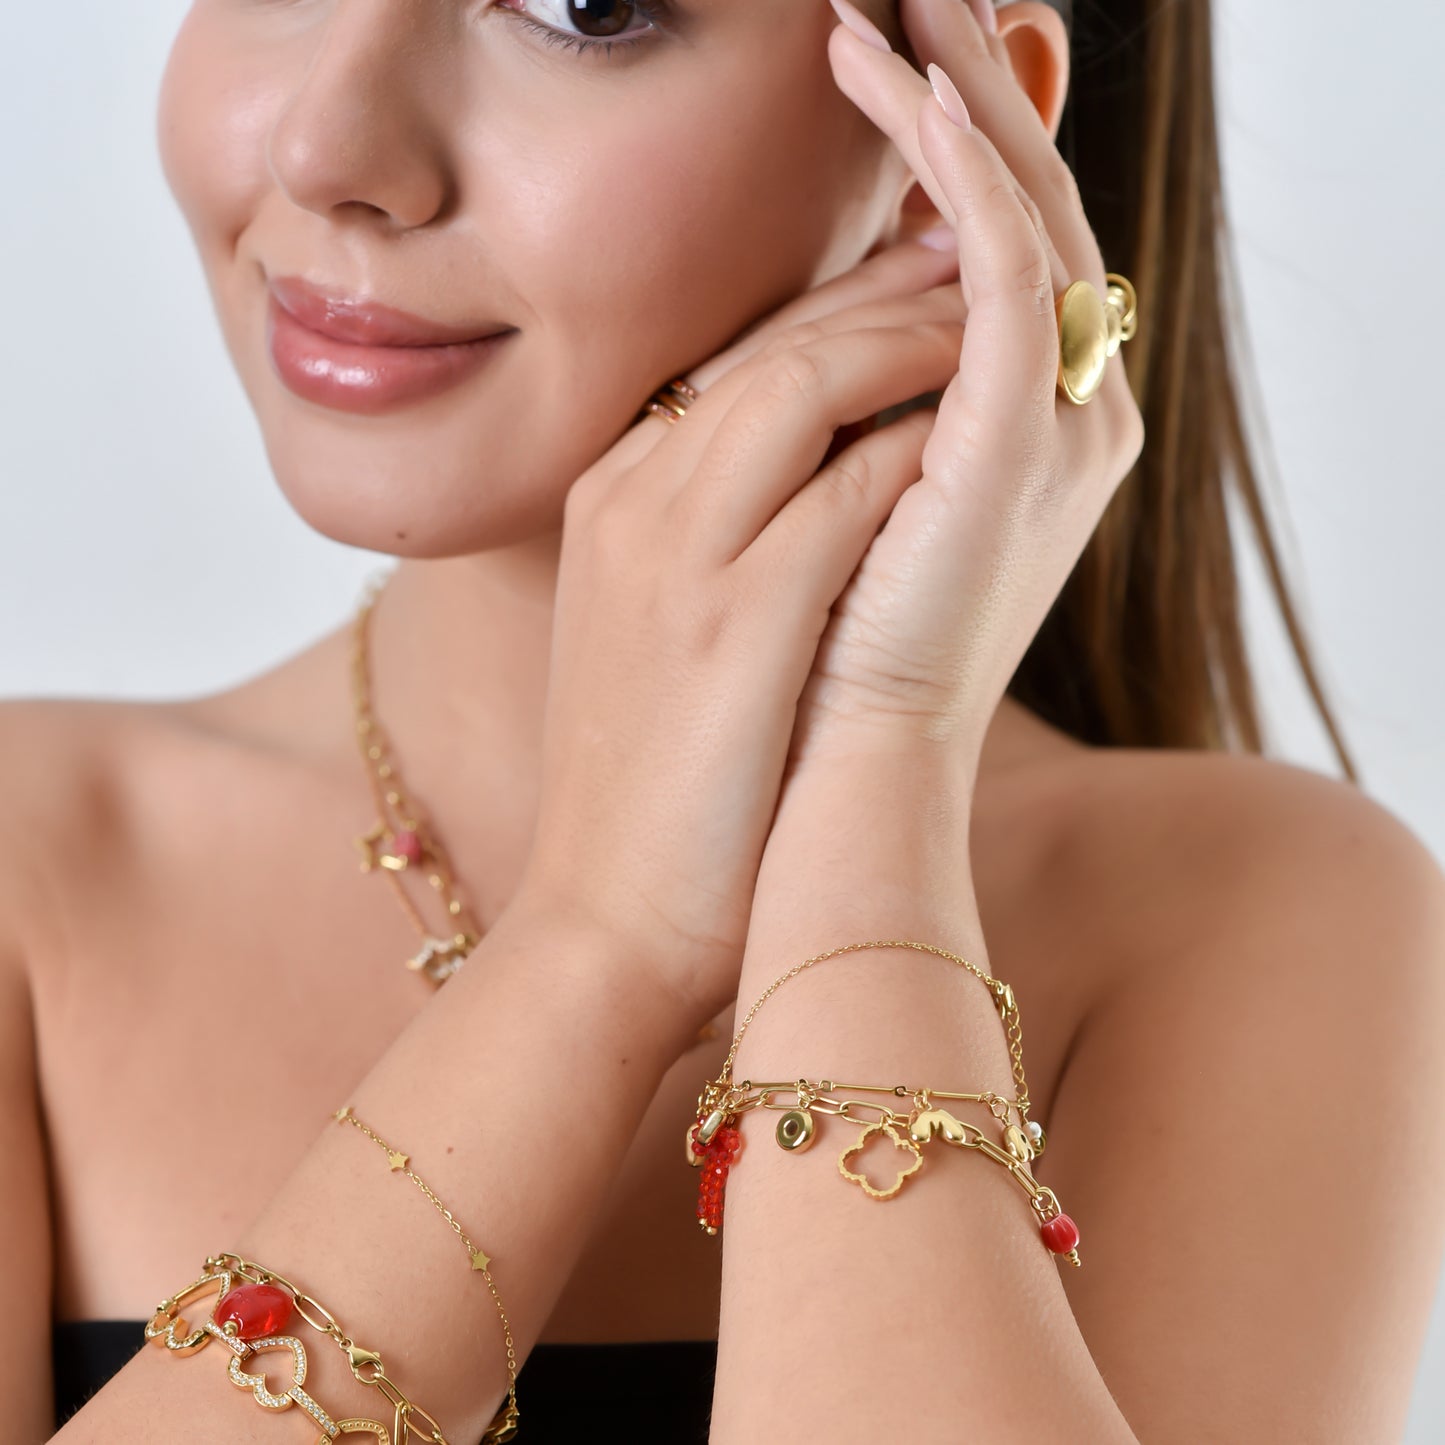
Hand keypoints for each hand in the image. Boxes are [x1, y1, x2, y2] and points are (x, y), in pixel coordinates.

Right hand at [508, 235, 969, 1027]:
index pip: (733, 355)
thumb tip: (822, 476)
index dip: (837, 306)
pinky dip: (920, 447)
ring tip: (998, 334)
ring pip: (806, 380)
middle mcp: (629, 497)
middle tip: (984, 272)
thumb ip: (718, 534)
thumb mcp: (662, 630)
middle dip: (887, 291)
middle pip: (771, 342)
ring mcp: (670, 547)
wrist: (607, 921)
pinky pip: (844, 485)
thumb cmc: (656, 787)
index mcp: (610, 497)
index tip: (920, 286)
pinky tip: (979, 441)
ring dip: (915, 343)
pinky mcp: (729, 616)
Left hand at [784, 0, 1145, 776]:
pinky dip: (956, 177)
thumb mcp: (826, 495)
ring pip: (1017, 222)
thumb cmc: (814, 655)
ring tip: (880, 8)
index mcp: (1011, 430)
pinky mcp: (1022, 437)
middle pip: (1017, 217)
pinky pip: (1000, 269)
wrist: (831, 777)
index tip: (868, 71)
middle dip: (958, 100)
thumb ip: (845, 405)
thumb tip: (811, 325)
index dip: (934, 158)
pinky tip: (903, 90)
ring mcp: (1054, 424)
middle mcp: (1059, 415)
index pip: (981, 262)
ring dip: (951, 107)